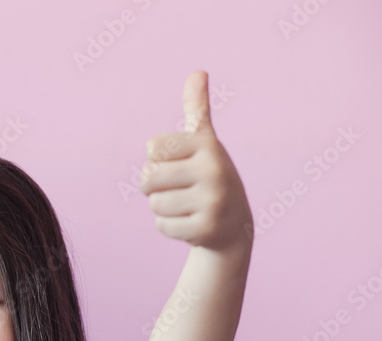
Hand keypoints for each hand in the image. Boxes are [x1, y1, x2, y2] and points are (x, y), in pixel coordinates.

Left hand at [139, 70, 252, 249]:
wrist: (234, 226)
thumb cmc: (209, 178)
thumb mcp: (205, 143)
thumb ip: (197, 110)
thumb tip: (198, 71)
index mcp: (208, 145)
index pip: (151, 148)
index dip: (157, 160)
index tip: (179, 165)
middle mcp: (214, 169)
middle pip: (148, 177)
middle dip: (154, 187)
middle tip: (178, 190)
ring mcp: (214, 200)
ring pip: (155, 203)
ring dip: (163, 208)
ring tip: (187, 206)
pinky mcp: (207, 228)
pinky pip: (163, 226)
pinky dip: (171, 228)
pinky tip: (191, 224)